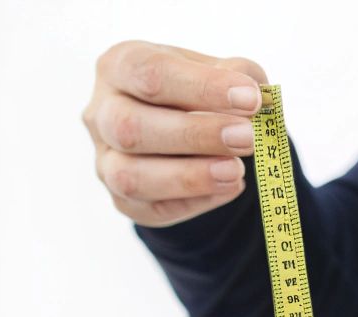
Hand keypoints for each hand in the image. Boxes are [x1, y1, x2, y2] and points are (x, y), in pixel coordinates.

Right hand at [83, 41, 266, 226]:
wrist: (183, 128)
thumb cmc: (196, 91)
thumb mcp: (217, 69)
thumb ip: (237, 75)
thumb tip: (256, 100)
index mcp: (119, 66)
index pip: (150, 73)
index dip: (202, 87)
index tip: (250, 100)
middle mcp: (101, 113)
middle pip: (132, 127)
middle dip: (194, 135)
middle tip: (247, 139)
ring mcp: (105, 161)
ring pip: (131, 177)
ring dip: (189, 177)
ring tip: (236, 171)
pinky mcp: (122, 200)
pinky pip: (150, 209)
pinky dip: (194, 201)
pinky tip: (227, 187)